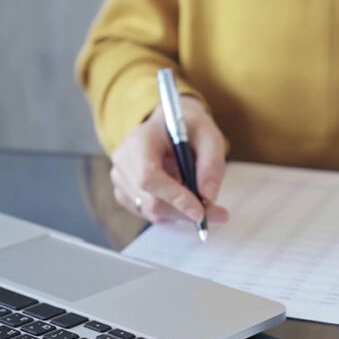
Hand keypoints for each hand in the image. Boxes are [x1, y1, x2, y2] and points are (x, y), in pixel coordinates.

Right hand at [110, 96, 228, 223]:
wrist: (168, 125)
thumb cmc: (189, 128)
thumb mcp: (209, 135)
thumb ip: (211, 164)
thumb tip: (207, 197)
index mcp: (140, 140)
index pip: (148, 177)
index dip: (174, 198)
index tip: (200, 212)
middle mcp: (123, 160)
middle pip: (151, 201)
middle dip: (185, 211)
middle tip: (218, 213)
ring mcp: (120, 178)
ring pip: (151, 212)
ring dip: (181, 213)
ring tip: (202, 200)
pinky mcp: (123, 192)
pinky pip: (148, 213)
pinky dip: (171, 213)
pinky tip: (182, 197)